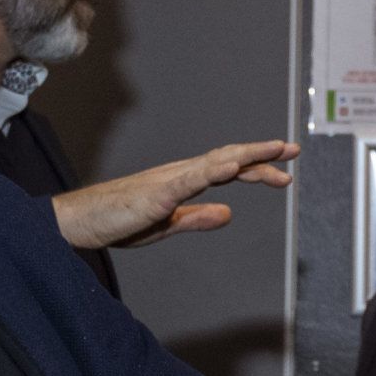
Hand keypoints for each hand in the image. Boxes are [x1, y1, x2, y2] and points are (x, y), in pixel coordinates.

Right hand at [51, 140, 298, 249]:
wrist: (81, 223)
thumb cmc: (118, 221)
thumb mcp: (168, 224)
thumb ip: (197, 218)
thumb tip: (229, 214)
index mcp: (184, 181)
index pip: (228, 170)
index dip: (258, 168)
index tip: (285, 174)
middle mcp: (180, 173)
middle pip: (229, 159)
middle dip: (263, 154)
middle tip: (293, 151)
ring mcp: (169, 180)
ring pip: (215, 162)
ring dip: (246, 155)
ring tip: (274, 151)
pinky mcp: (156, 193)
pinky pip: (189, 179)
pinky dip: (212, 170)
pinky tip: (232, 166)